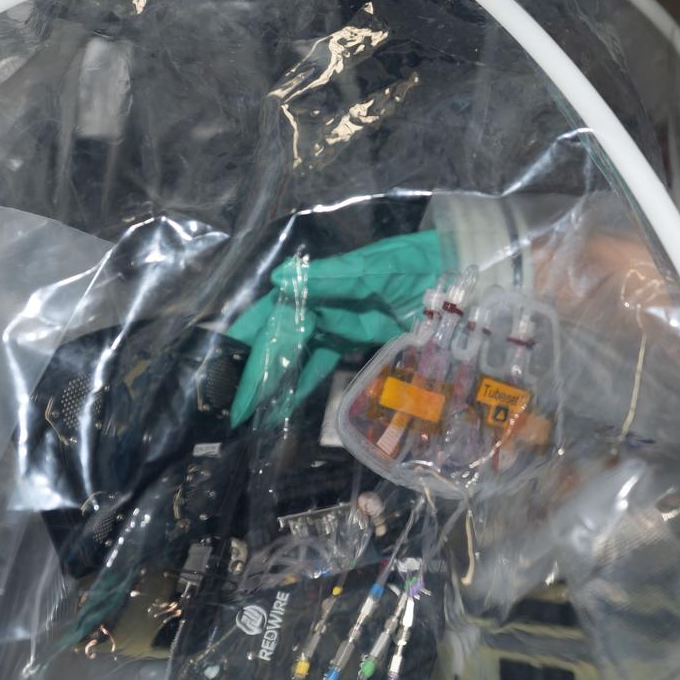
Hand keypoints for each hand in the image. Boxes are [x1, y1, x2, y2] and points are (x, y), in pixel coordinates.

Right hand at [227, 232, 443, 424]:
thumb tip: (279, 280)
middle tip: (235, 408)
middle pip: (281, 341)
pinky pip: (320, 364)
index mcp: (318, 286)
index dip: (252, 344)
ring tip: (252, 415)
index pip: (274, 317)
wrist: (451, 273)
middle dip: (256, 372)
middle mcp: (320, 305)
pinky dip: (301, 384)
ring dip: (275, 383)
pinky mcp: (355, 340)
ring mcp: (337, 325)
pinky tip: (282, 407)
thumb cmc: (411, 264)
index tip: (227, 368)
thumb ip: (331, 278)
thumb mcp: (373, 269)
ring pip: (296, 357)